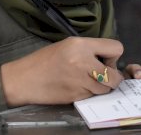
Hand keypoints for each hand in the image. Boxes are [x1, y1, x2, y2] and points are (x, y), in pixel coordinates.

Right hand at [0, 37, 123, 106]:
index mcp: (81, 45)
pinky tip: (78, 86)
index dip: (114, 55)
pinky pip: (93, 95)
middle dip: (113, 76)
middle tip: (102, 74)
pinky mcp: (76, 96)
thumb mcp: (68, 45)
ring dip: (102, 86)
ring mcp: (80, 81)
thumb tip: (108, 58)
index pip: (116, 48)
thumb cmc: (45, 60)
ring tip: (88, 80)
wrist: (24, 79)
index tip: (105, 59)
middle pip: (115, 75)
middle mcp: (84, 62)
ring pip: (106, 88)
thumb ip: (90, 49)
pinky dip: (90, 93)